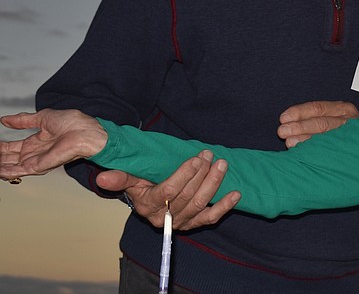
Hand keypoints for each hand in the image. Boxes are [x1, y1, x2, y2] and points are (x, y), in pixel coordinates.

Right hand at [0, 109, 106, 179]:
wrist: (86, 131)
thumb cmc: (72, 123)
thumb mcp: (43, 117)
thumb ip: (23, 120)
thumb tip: (4, 119)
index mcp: (36, 142)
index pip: (12, 147)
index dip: (0, 147)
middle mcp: (35, 153)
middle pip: (8, 158)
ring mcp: (36, 160)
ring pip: (10, 165)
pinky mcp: (39, 166)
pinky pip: (18, 171)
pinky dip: (6, 171)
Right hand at [97, 150, 240, 229]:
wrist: (150, 197)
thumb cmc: (142, 182)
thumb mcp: (130, 178)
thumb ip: (120, 178)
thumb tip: (102, 178)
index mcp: (148, 205)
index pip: (169, 192)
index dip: (184, 175)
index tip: (196, 158)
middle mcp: (164, 218)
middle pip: (187, 197)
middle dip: (202, 174)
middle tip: (211, 155)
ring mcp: (180, 222)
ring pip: (200, 205)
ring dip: (214, 185)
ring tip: (222, 165)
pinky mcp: (194, 223)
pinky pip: (211, 217)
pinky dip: (224, 207)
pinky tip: (236, 194)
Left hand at [277, 100, 358, 146]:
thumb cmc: (345, 134)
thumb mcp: (334, 120)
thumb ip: (315, 121)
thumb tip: (287, 124)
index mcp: (344, 109)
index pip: (319, 108)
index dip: (299, 113)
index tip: (283, 118)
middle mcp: (350, 121)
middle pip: (322, 123)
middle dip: (299, 127)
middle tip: (282, 131)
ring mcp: (354, 137)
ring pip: (327, 138)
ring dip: (305, 140)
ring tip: (289, 143)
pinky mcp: (355, 151)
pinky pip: (333, 152)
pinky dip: (317, 153)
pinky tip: (304, 155)